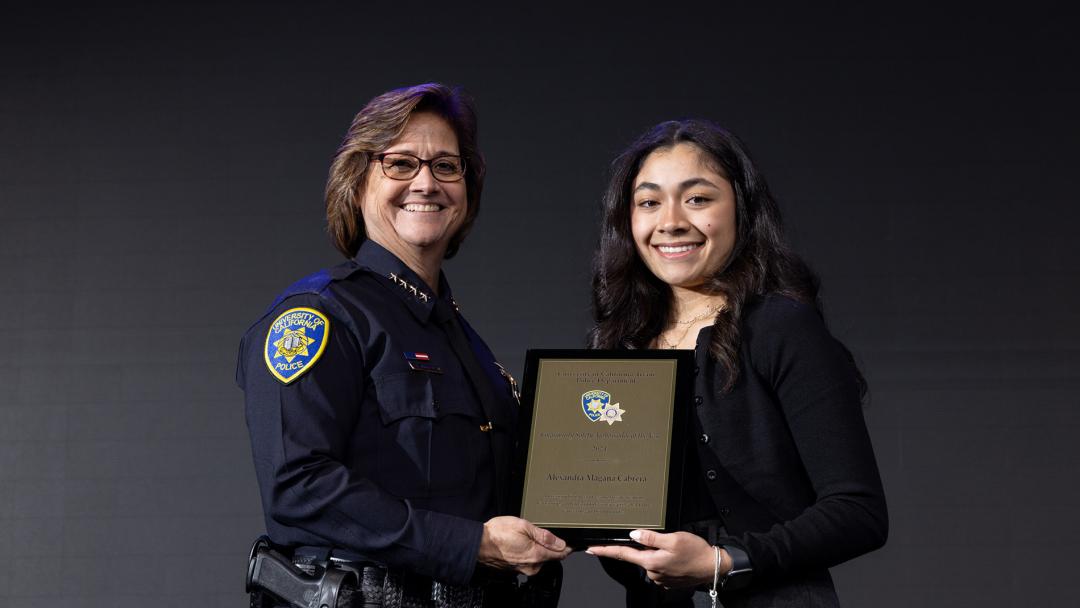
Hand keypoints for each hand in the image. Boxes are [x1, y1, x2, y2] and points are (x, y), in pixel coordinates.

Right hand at [477, 516, 571, 575]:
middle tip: (541, 532)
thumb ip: (544, 535)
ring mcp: (523, 569)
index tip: (570, 540)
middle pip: (550, 557)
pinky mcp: (515, 569)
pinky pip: (527, 561)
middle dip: (550, 545)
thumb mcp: (523, 526)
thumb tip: (560, 542)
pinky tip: (518, 543)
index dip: (567, 546)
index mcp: (537, 555)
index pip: (561, 553)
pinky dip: (527, 553)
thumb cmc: (497, 534)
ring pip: (539, 559)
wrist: (477, 545)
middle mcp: (532, 566)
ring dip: (537, 549)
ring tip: (527, 535)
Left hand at [587, 529, 720, 588]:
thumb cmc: (695, 552)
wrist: (713, 568)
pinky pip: (660, 566)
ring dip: (656, 553)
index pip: (622, 554)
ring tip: (675, 548)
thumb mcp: (674, 538)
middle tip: (663, 540)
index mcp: (651, 561)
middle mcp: (652, 572)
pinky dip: (664, 559)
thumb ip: (651, 537)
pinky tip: (677, 556)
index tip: (591, 549)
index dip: (605, 551)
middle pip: (639, 556)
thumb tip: (633, 535)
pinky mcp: (668, 580)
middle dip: (645, 547)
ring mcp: (660, 578)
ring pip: (650, 560)